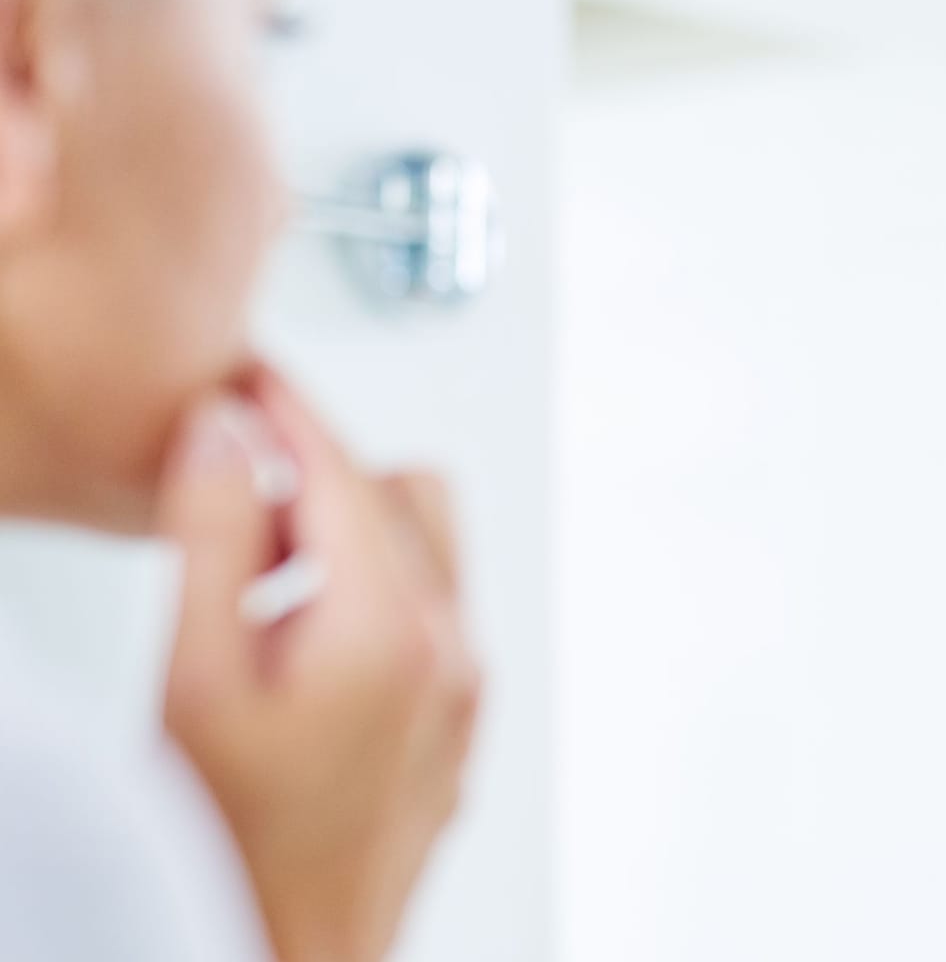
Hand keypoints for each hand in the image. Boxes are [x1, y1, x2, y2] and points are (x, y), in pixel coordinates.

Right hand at [157, 363, 481, 961]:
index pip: (347, 471)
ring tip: (255, 583)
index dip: (286, 411)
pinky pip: (431, 618)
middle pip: (406, 497)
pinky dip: (372, 596)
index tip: (243, 382)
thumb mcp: (193, 681)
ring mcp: (462, 699)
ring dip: (351, 535)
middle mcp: (451, 655)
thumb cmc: (229, 854)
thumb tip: (229, 434)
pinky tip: (296, 645)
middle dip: (323, 472)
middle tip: (234, 492)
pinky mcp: (454, 731)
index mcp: (395, 629)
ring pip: (428, 554)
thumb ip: (214, 537)